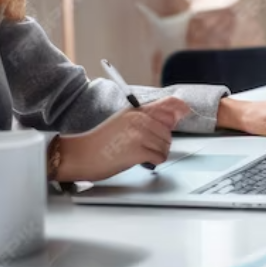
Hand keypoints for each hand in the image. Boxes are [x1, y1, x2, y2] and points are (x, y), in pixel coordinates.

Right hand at [56, 97, 188, 181]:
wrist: (80, 155)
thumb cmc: (99, 142)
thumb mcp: (122, 122)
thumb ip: (145, 119)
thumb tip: (171, 119)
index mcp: (135, 111)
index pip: (167, 104)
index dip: (179, 108)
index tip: (185, 110)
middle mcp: (139, 120)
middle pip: (168, 132)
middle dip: (160, 143)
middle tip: (144, 147)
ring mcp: (139, 134)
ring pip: (165, 146)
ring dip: (156, 153)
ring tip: (139, 154)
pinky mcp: (138, 150)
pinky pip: (159, 157)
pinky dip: (153, 162)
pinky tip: (141, 161)